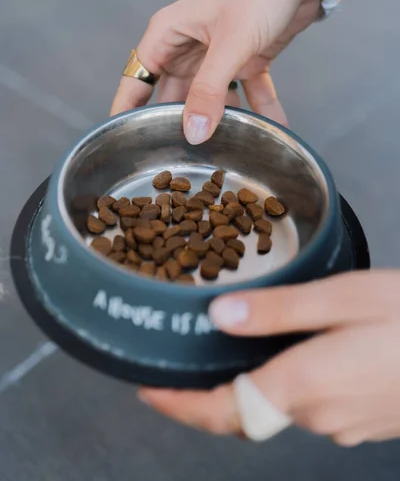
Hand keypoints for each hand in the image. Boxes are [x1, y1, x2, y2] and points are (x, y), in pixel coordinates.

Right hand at [111, 0, 321, 142]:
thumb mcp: (230, 43)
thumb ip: (209, 90)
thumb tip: (193, 133)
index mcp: (168, 36)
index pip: (136, 81)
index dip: (127, 112)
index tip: (123, 145)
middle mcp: (186, 49)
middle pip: (173, 98)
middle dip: (178, 127)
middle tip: (181, 163)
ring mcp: (216, 57)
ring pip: (209, 101)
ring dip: (220, 123)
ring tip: (224, 154)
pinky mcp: (244, 61)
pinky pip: (246, 94)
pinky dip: (259, 111)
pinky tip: (272, 130)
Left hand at [138, 270, 399, 445]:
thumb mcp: (345, 297)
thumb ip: (280, 311)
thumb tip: (219, 315)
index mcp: (305, 384)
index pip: (225, 411)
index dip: (180, 404)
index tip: (147, 389)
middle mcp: (317, 416)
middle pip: (245, 412)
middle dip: (207, 393)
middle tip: (180, 364)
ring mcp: (342, 425)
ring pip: (275, 409)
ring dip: (247, 386)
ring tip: (225, 350)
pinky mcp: (361, 421)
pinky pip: (305, 406)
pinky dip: (282, 386)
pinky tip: (285, 356)